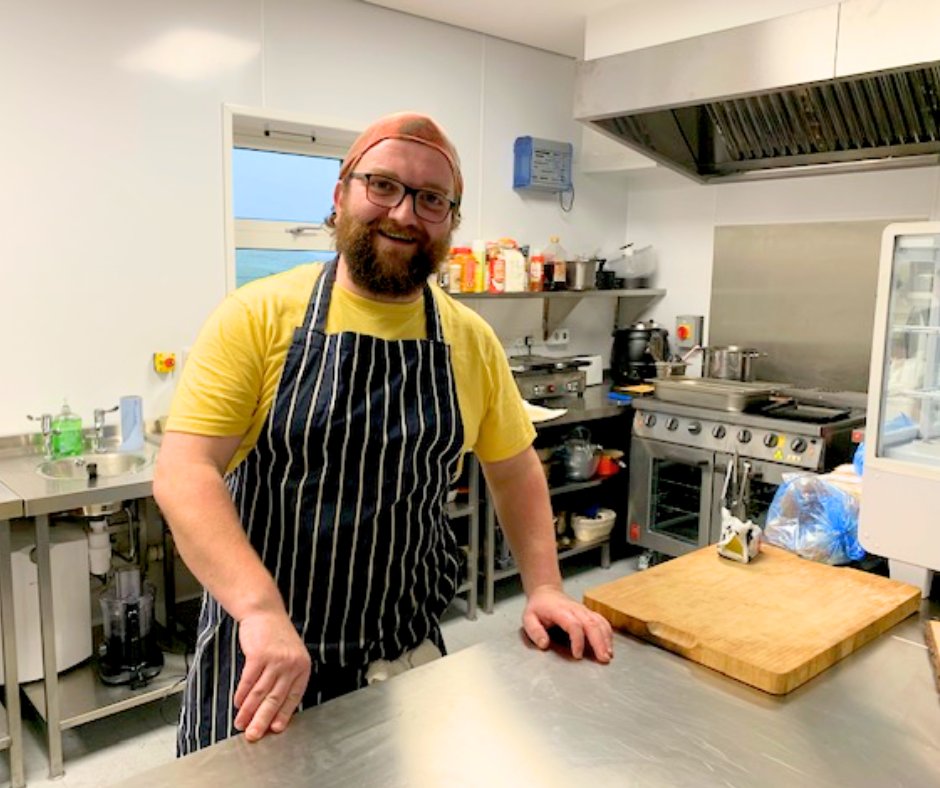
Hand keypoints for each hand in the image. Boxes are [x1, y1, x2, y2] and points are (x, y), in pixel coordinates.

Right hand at [233, 611, 311, 741]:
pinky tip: (238, 704)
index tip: (274, 730)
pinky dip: (241, 695)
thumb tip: (274, 708)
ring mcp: (275, 659)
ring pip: (260, 692)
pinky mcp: (259, 655)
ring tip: (240, 723)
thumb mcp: (290, 656)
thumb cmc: (277, 636)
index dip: (283, 715)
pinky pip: (248, 681)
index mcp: (303, 667)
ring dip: (248, 711)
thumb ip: (286, 678)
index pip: (294, 697)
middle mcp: (291, 664)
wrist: (265, 613)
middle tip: (253, 735)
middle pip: (275, 699)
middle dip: (262, 720)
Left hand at [522, 585, 612, 662]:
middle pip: (591, 624)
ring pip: (599, 622)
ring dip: (605, 639)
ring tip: (608, 655)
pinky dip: (607, 633)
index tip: (577, 655)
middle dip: (599, 642)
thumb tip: (544, 644)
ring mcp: (584, 610)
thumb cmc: (538, 607)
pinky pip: (602, 621)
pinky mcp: (589, 613)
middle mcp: (575, 610)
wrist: (546, 593)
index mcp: (560, 611)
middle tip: (603, 658)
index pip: (574, 625)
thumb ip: (535, 631)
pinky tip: (609, 645)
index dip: (578, 640)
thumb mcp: (528, 618)